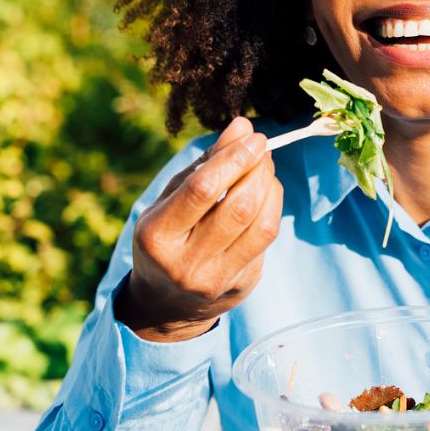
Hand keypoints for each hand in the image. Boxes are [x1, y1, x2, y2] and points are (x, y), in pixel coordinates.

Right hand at [114, 116, 282, 341]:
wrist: (167, 304)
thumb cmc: (167, 238)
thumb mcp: (170, 200)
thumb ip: (204, 164)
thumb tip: (242, 126)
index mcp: (157, 236)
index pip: (202, 190)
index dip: (233, 158)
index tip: (252, 136)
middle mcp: (186, 263)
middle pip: (238, 207)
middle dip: (257, 169)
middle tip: (261, 147)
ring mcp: (217, 279)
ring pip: (261, 226)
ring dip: (271, 187)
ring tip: (265, 168)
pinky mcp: (242, 286)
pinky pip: (266, 240)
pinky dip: (272, 209)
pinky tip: (265, 195)